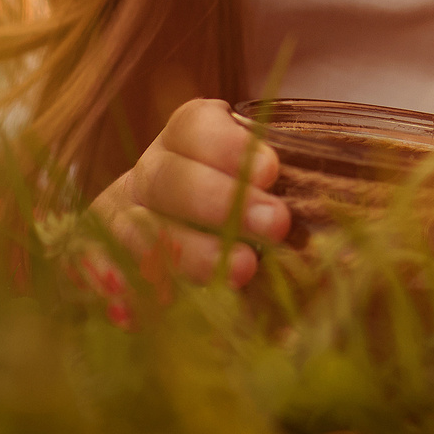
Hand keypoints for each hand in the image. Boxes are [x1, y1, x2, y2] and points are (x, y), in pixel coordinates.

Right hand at [87, 98, 287, 288]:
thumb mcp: (256, 178)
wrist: (155, 216)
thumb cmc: (230, 196)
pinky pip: (89, 266)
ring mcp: (120, 212)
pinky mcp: (94, 254)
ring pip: (141, 228)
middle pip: (172, 178)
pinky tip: (135, 306)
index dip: (231, 148)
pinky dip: (107, 282)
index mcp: (185, 136)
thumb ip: (278, 183)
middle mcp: (150, 170)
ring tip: (239, 271)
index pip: (195, 126)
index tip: (274, 171)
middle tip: (277, 226)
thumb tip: (344, 220)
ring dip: (187, 251)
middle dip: (224, 202)